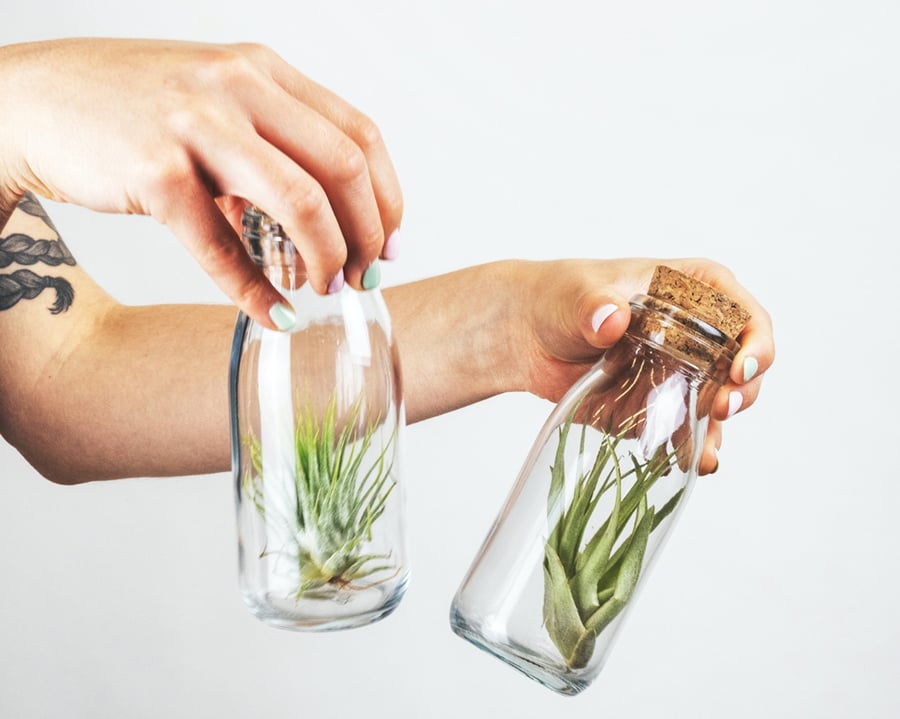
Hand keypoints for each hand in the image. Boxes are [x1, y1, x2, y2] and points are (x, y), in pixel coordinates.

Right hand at [0, 38, 402, 328]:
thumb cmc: (132, 112)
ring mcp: (195, 124)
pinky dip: (254, 290)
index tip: (392, 244)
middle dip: (368, 235)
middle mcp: (237, 86)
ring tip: (324, 291)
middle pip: (344, 168)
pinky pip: (222, 246)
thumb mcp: (214, 107)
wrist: (32, 102)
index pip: (359, 135)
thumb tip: (326, 229)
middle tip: (364, 277)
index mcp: (262, 70)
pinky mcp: (153, 171)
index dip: (388, 198)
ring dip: (326, 258)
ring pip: (300, 201)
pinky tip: (271, 313)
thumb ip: (273, 151)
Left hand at [513, 258, 774, 474]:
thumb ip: (594, 305)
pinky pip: (684, 430)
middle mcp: (696, 334)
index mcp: (691, 291)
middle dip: (743, 391)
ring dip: (718, 429)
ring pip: (719, 403)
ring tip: (705, 452)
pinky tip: (687, 463)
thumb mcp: (576, 293)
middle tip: (720, 409)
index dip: (755, 341)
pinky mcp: (657, 406)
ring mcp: (679, 373)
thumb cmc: (559, 297)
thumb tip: (612, 319)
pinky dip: (689, 448)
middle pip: (742, 365)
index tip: (740, 368)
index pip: (743, 313)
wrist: (526, 335)